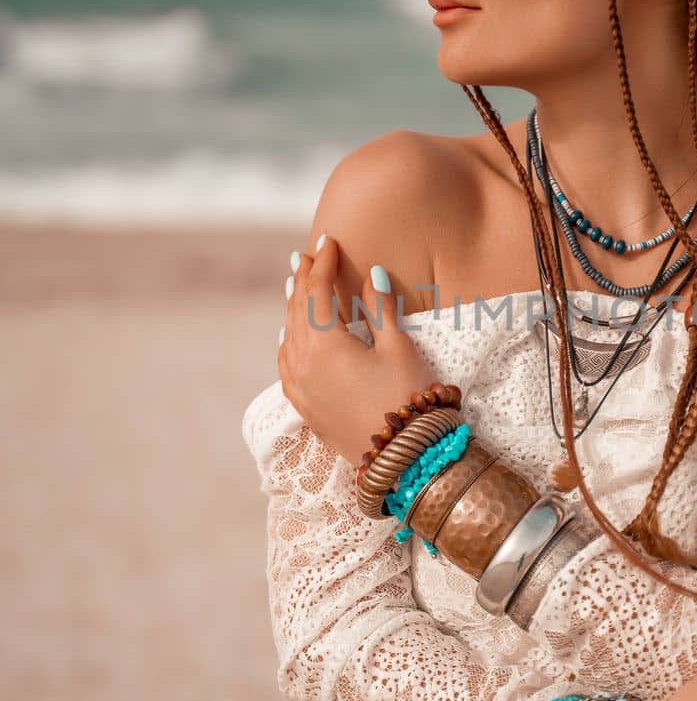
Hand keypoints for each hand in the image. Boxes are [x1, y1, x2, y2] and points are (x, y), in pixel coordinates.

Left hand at [277, 240, 441, 468]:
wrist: (403, 458)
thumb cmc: (406, 399)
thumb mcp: (398, 348)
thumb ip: (380, 308)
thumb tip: (371, 274)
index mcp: (324, 344)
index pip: (316, 291)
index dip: (322, 264)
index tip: (328, 242)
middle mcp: (303, 364)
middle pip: (296, 311)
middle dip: (302, 281)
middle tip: (307, 257)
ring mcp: (300, 388)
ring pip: (287, 337)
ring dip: (292, 309)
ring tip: (295, 288)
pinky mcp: (306, 407)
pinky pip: (286, 365)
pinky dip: (287, 342)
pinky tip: (289, 338)